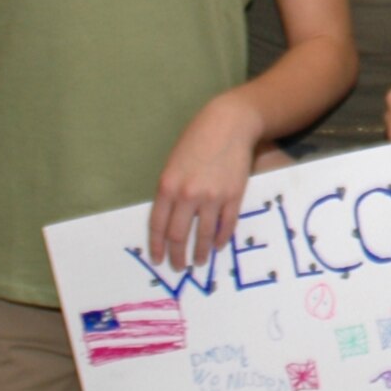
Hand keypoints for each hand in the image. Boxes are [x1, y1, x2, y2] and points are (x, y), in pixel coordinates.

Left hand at [149, 93, 258, 269]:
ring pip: (203, 236)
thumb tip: (170, 221)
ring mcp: (212, 197)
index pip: (158, 226)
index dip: (157, 247)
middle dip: (177, 256)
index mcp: (167, 186)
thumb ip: (170, 192)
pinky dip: (220, 239)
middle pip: (178, 235)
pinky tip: (216, 245)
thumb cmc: (197, 140)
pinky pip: (225, 226)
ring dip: (199, 253)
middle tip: (178, 266)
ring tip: (198, 261)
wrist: (229, 124)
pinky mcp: (233, 196)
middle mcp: (188, 195)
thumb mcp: (173, 164)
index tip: (158, 259)